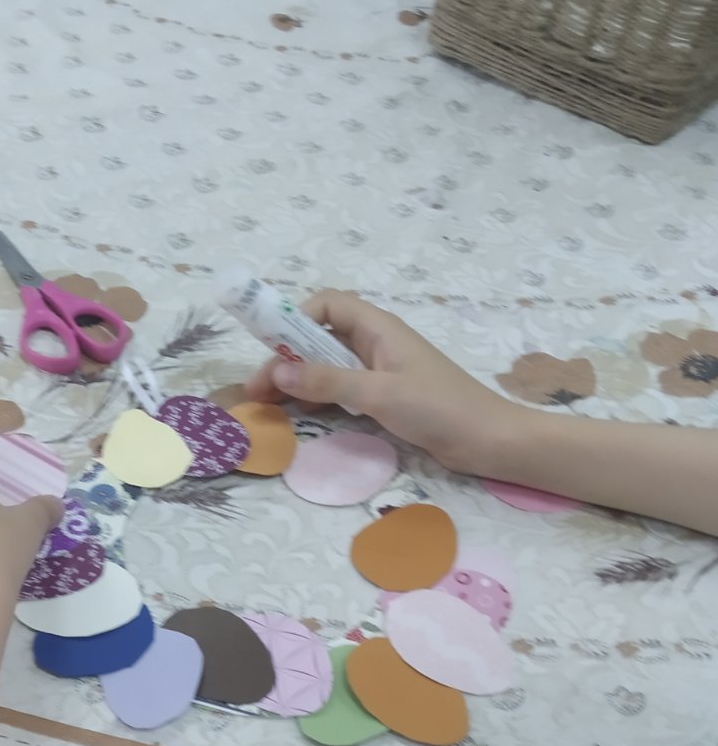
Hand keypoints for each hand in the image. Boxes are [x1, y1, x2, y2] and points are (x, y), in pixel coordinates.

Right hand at [244, 291, 523, 475]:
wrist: (489, 440)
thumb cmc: (439, 408)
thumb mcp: (379, 394)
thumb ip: (328, 383)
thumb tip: (278, 373)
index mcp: (378, 328)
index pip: (326, 305)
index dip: (295, 322)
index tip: (273, 354)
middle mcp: (376, 343)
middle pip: (320, 338)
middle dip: (286, 360)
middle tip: (257, 392)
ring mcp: (381, 371)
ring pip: (328, 367)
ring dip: (298, 383)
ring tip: (269, 408)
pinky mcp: (386, 396)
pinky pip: (342, 390)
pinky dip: (319, 400)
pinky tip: (301, 418)